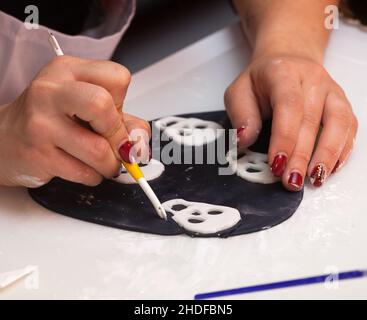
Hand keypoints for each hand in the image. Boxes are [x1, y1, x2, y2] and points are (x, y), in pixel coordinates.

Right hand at [0, 56, 150, 186]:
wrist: (4, 139)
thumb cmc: (50, 120)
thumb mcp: (85, 107)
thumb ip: (123, 120)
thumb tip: (141, 143)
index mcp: (68, 71)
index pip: (118, 78)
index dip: (123, 103)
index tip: (116, 118)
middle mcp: (51, 91)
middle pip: (103, 106)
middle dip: (118, 135)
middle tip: (116, 146)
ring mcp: (41, 123)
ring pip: (99, 150)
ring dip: (110, 164)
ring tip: (101, 162)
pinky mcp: (38, 154)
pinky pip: (85, 173)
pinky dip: (93, 176)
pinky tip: (81, 167)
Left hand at [225, 54, 357, 190]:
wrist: (287, 61)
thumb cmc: (261, 81)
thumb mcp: (238, 92)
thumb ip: (240, 114)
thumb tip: (245, 140)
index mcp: (282, 72)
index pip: (288, 105)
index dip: (284, 137)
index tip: (277, 164)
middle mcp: (312, 79)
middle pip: (311, 119)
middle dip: (301, 155)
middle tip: (291, 180)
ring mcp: (331, 90)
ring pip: (338, 122)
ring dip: (327, 155)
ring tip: (314, 179)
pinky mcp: (341, 103)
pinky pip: (348, 126)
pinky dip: (341, 150)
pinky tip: (329, 168)